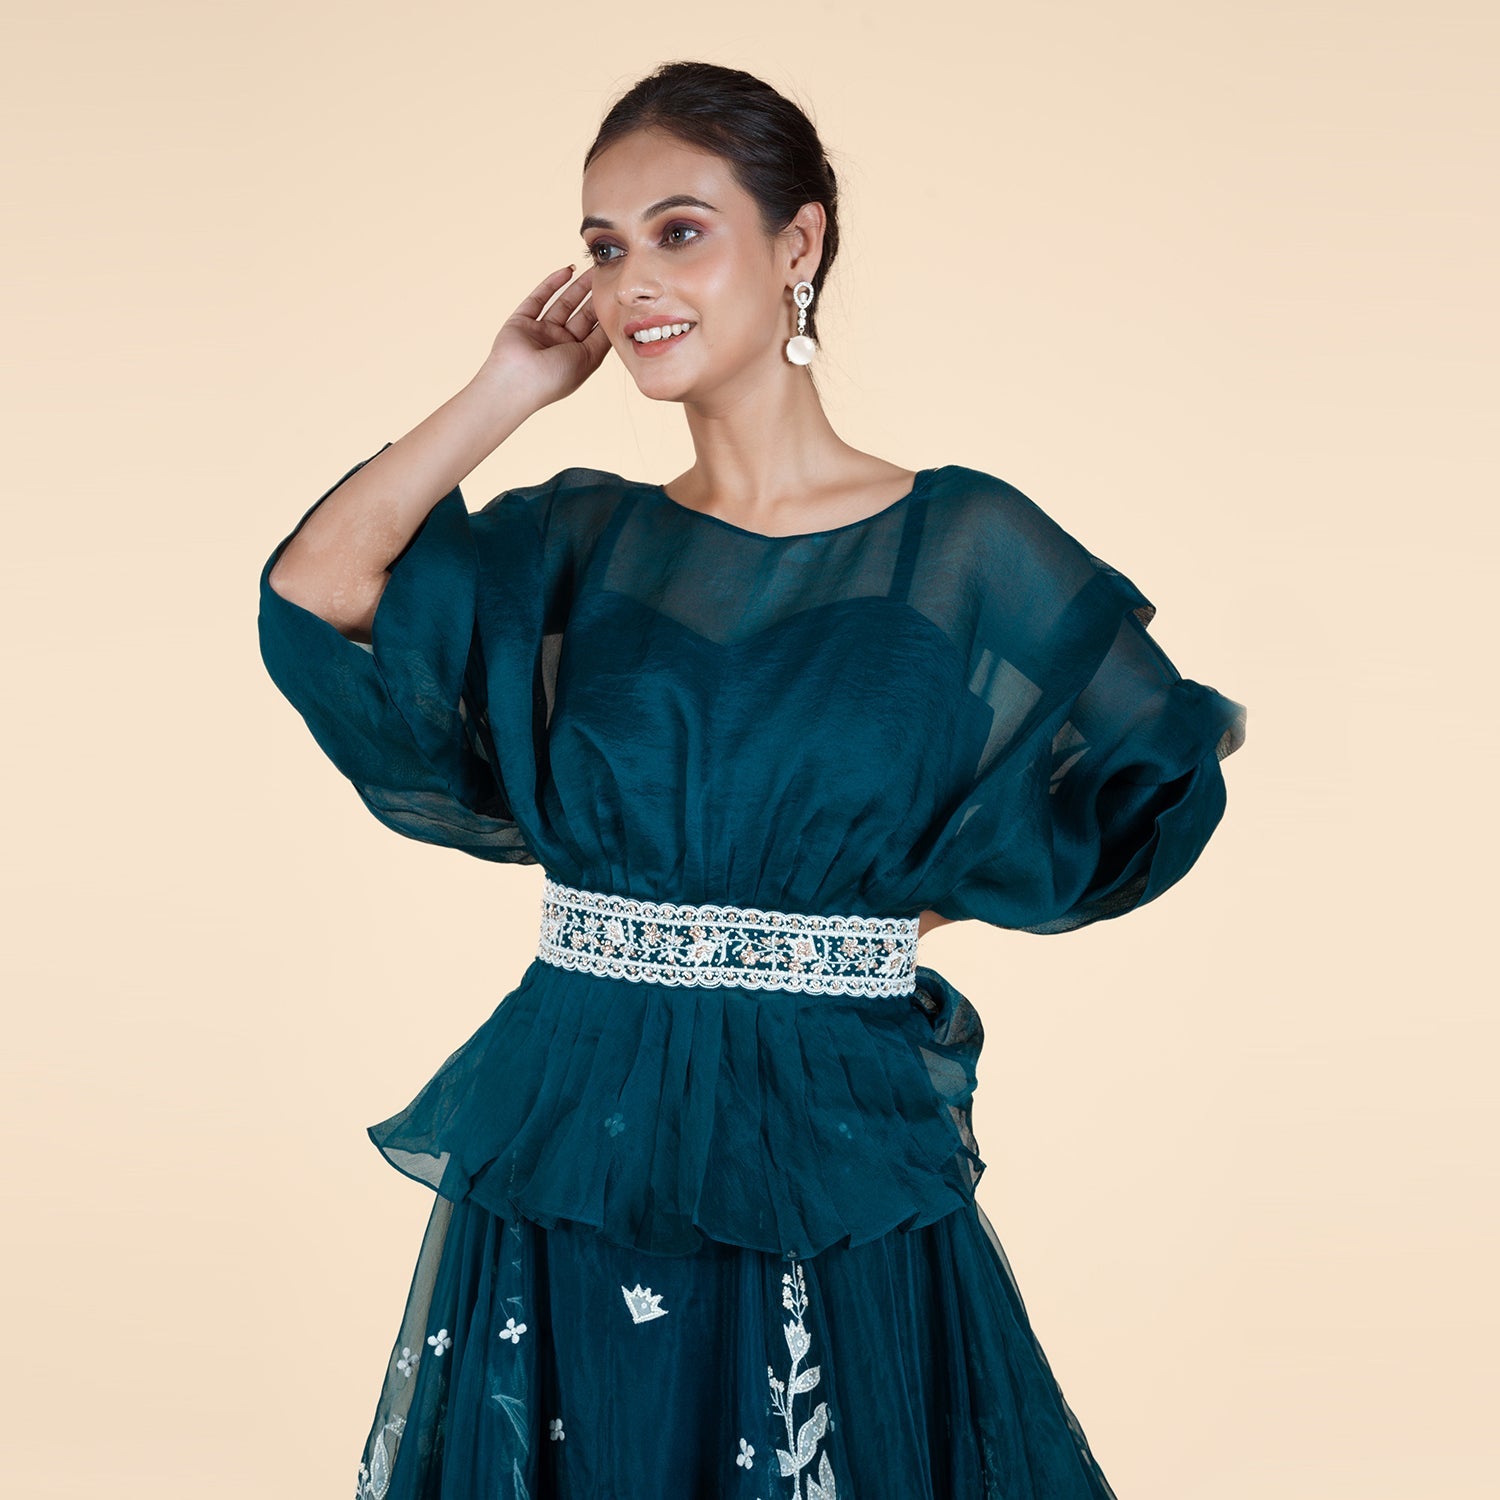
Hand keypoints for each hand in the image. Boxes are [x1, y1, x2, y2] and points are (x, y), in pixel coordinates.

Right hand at [480, 264, 610, 408]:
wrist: (518, 382)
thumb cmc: (556, 377)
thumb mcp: (588, 358)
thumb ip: (602, 338)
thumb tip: (615, 320)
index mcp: (577, 357)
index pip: (595, 331)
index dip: (606, 314)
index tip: (619, 296)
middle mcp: (560, 344)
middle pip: (581, 315)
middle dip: (594, 297)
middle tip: (608, 277)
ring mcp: (541, 332)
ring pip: (563, 304)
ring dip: (578, 287)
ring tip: (593, 270)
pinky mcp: (523, 321)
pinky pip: (539, 298)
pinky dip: (552, 284)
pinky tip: (567, 271)